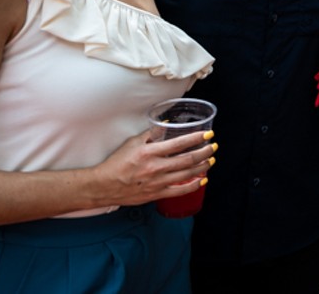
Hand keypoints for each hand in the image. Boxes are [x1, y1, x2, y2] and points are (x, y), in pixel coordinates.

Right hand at [90, 129, 216, 208]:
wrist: (105, 185)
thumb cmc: (117, 163)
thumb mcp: (132, 143)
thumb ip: (151, 134)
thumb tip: (167, 125)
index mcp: (149, 153)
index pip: (179, 144)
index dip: (196, 138)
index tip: (207, 134)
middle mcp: (155, 168)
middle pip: (187, 160)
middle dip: (204, 152)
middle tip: (213, 146)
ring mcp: (157, 182)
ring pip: (187, 175)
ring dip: (202, 167)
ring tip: (211, 160)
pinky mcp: (157, 194)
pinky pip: (180, 190)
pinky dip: (193, 185)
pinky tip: (202, 179)